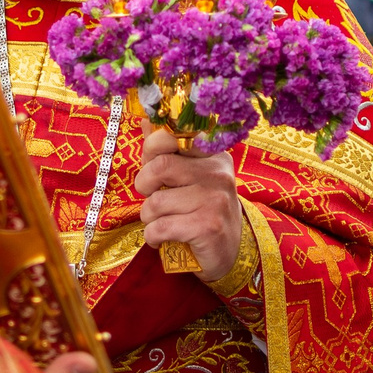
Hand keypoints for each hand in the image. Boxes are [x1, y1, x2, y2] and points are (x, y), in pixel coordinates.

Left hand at [136, 127, 244, 283]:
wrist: (228, 253)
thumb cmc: (202, 210)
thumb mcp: (189, 177)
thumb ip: (167, 150)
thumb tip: (146, 119)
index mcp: (213, 154)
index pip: (170, 137)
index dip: (151, 152)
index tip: (154, 170)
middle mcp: (218, 173)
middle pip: (159, 167)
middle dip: (144, 186)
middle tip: (152, 197)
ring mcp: (215, 200)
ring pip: (156, 202)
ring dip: (149, 218)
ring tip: (162, 222)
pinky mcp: (208, 227)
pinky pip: (160, 227)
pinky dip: (153, 237)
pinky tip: (163, 238)